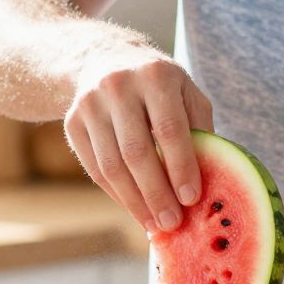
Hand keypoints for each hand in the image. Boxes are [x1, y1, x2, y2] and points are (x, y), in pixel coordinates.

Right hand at [64, 51, 213, 232]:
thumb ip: (200, 130)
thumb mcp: (186, 92)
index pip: (169, 129)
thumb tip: (212, 183)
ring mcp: (90, 104)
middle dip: (156, 193)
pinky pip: (95, 168)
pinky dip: (116, 194)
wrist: (104, 58)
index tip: (192, 200)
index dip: (180, 167)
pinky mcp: (71, 123)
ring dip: (135, 202)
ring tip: (155, 225)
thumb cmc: (159, 85)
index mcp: (155, 75)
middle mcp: (118, 85)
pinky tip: (135, 210)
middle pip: (136, 152)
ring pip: (111, 165)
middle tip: (173, 224)